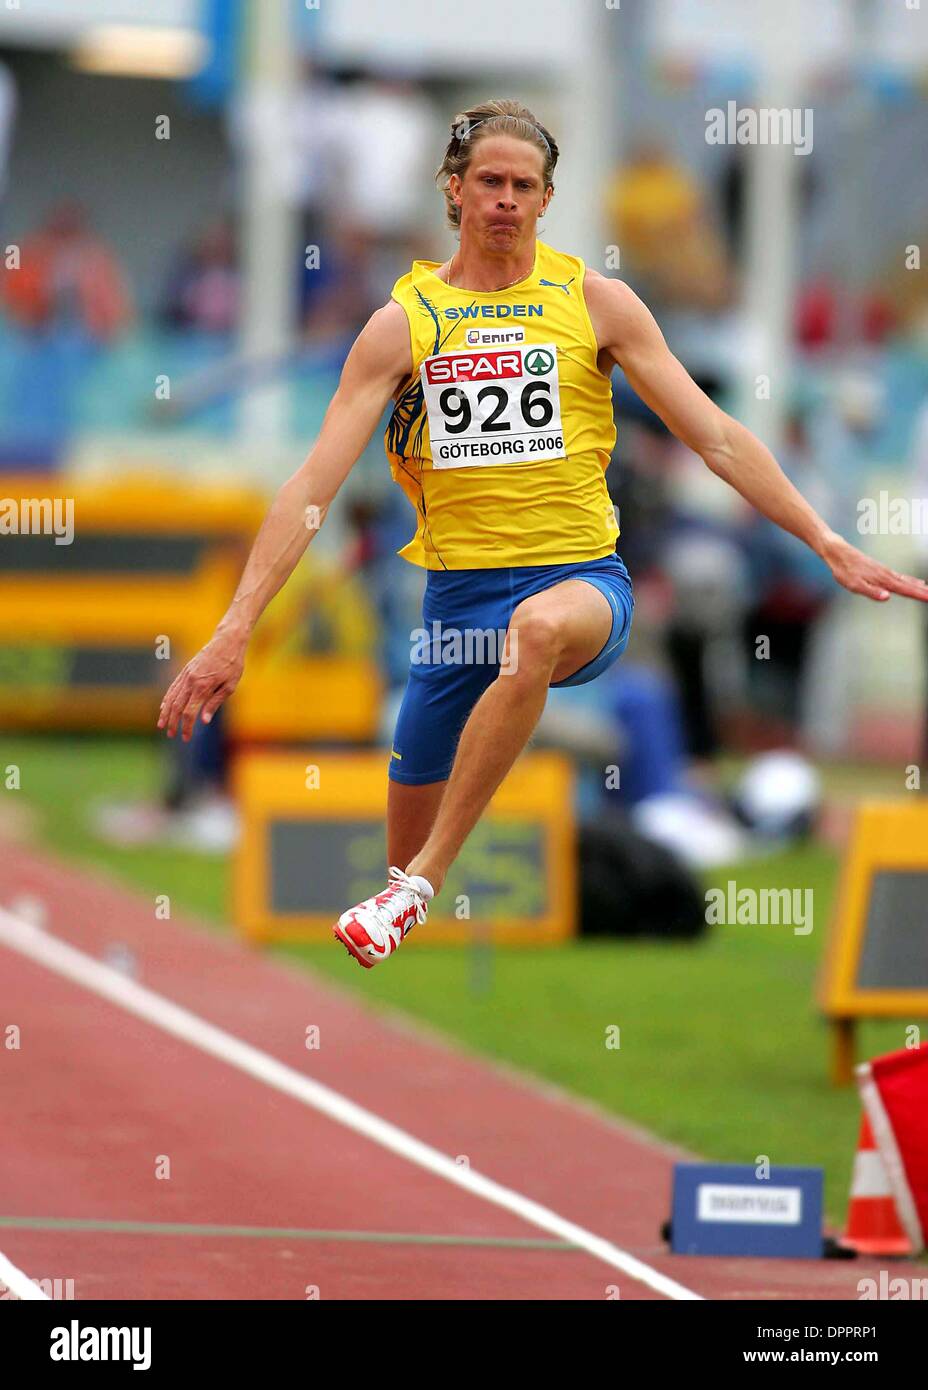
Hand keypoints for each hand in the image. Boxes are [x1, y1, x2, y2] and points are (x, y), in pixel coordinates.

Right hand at [158, 626, 246, 740]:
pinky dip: (167, 698)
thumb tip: (203, 721)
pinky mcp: (185, 671)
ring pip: (171, 697)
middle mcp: (191, 681)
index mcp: (203, 687)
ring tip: (161, 725)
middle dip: (172, 723)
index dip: (186, 727)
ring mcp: (186, 675)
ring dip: (165, 713)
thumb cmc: (232, 665)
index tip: (185, 737)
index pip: (189, 713)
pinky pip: (173, 687)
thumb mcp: (229, 686)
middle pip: (176, 707)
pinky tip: (164, 707)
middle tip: (171, 735)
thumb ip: (215, 703)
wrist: (227, 641)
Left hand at [820, 531, 927, 602]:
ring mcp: (885, 571)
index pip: (904, 589)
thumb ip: (871, 592)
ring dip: (918, 586)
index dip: (918, 594)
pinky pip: (900, 577)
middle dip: (922, 591)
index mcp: (882, 580)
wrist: (838, 552)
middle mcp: (887, 575)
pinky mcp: (881, 570)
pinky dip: (910, 580)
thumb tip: (887, 597)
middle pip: (909, 585)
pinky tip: (914, 582)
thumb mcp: (854, 585)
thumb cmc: (844, 570)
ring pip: (906, 580)